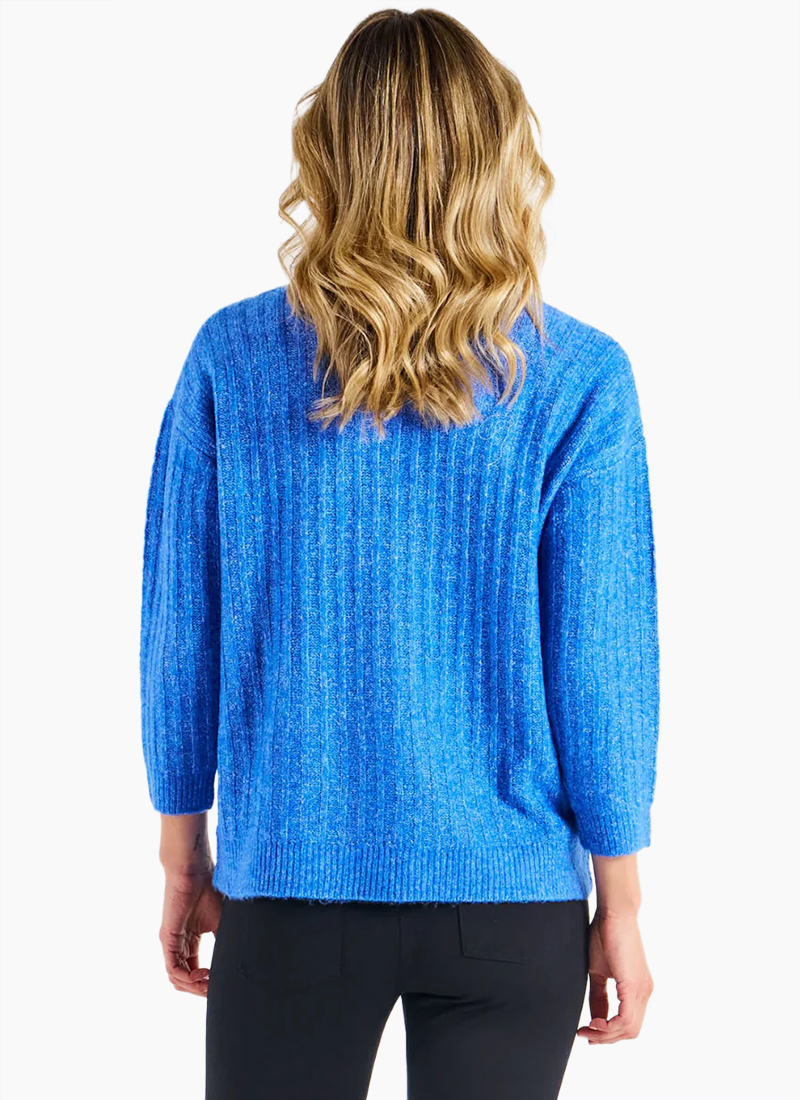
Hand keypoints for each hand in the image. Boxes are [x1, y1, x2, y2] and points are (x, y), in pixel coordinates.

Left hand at [159, 868, 222, 996]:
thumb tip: (238, 960)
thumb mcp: (222, 921)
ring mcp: (172, 943)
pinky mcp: (168, 939)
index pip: (194, 970)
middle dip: (200, 989)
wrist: (195, 870)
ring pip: (177, 978)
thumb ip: (225, 941)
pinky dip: (187, 978)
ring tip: (210, 983)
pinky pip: (173, 969)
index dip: (206, 983)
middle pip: (185, 979)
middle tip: (216, 991)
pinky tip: (203, 974)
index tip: (221, 986)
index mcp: (190, 940)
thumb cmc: (208, 888)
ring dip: (194, 987)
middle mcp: (179, 945)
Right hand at [576, 909, 653, 1043]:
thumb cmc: (605, 934)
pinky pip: (625, 1019)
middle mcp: (645, 992)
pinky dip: (609, 1026)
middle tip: (584, 1034)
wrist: (614, 912)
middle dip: (606, 1038)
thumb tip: (595, 1017)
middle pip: (630, 1031)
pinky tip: (594, 1022)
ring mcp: (642, 990)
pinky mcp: (634, 985)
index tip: (586, 1031)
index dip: (608, 1033)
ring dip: (605, 1035)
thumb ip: (599, 996)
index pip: (628, 1024)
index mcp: (638, 989)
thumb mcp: (598, 971)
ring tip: (586, 1029)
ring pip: (629, 1029)